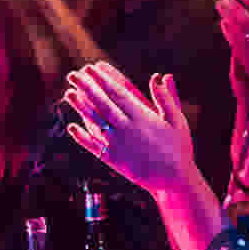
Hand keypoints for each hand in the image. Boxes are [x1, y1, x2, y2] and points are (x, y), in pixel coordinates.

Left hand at [63, 63, 197, 195]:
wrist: (174, 181)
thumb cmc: (180, 150)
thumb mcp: (178, 121)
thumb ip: (167, 98)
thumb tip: (159, 76)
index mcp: (143, 117)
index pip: (118, 93)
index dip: (102, 79)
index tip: (91, 68)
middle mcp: (127, 129)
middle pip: (102, 104)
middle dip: (86, 87)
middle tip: (73, 74)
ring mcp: (118, 145)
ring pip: (95, 122)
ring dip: (80, 107)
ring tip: (69, 93)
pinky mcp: (114, 160)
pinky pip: (94, 146)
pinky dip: (82, 136)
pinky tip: (72, 127)